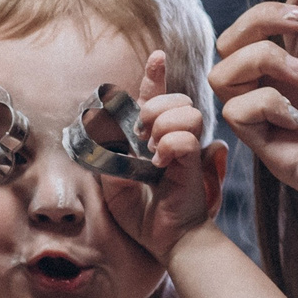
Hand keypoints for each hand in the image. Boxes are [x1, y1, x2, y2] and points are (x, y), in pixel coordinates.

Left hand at [95, 52, 218, 263]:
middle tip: (142, 135)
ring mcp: (187, 148)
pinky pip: (187, 137)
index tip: (157, 57)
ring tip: (153, 150)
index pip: (156, 97)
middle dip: (155, 106)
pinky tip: (161, 163)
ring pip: (186, 111)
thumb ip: (108, 156)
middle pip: (175, 98)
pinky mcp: (194, 163)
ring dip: (163, 124)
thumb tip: (103, 130)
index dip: (156, 75)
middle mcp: (174, 138)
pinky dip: (170, 145)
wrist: (162, 240)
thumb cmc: (141, 214)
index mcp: (154, 137)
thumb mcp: (113, 182)